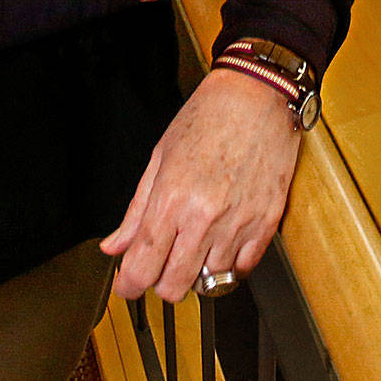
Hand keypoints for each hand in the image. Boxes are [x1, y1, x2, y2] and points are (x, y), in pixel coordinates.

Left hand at [102, 67, 301, 301]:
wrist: (257, 94)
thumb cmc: (208, 116)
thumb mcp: (160, 158)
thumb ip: (136, 210)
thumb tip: (114, 246)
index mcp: (171, 198)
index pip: (142, 265)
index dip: (128, 285)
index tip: (127, 285)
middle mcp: (204, 216)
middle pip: (174, 286)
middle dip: (160, 283)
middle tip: (161, 266)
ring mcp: (238, 222)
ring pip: (211, 281)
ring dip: (198, 271)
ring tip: (196, 245)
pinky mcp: (266, 221)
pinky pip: (244, 268)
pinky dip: (230, 264)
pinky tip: (223, 242)